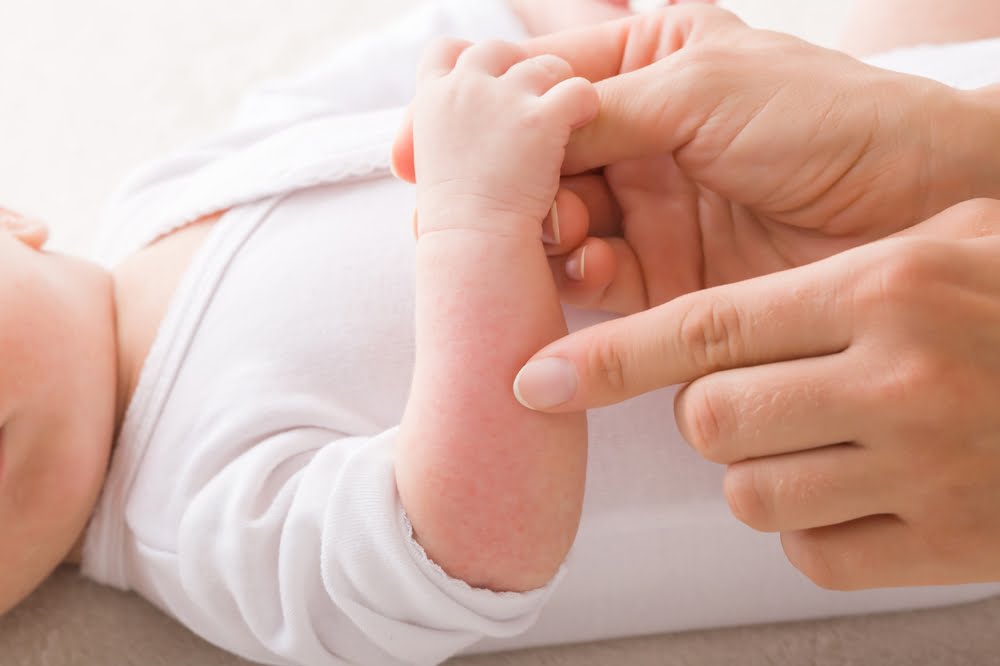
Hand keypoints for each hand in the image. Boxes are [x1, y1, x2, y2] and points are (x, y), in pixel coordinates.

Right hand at [397, 6, 998, 310]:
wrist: (921, 207)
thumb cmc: (829, 121)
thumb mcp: (700, 89)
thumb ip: (596, 112)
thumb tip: (512, 128)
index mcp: (647, 69)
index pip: (537, 90)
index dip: (478, 119)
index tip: (422, 150)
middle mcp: (639, 141)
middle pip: (536, 166)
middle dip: (506, 188)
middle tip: (488, 207)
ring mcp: (649, 211)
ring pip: (558, 228)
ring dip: (541, 236)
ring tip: (552, 236)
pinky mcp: (666, 278)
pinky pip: (597, 283)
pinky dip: (579, 280)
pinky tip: (588, 271)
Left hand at [515, 198, 999, 588]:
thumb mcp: (939, 250)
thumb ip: (822, 280)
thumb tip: (702, 324)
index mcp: (885, 290)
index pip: (704, 328)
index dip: (607, 359)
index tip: (537, 381)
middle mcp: (899, 380)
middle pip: (711, 419)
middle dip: (711, 413)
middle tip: (760, 396)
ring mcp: (923, 471)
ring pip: (749, 491)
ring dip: (761, 470)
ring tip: (823, 440)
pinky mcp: (943, 546)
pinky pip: (809, 552)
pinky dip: (812, 526)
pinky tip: (861, 490)